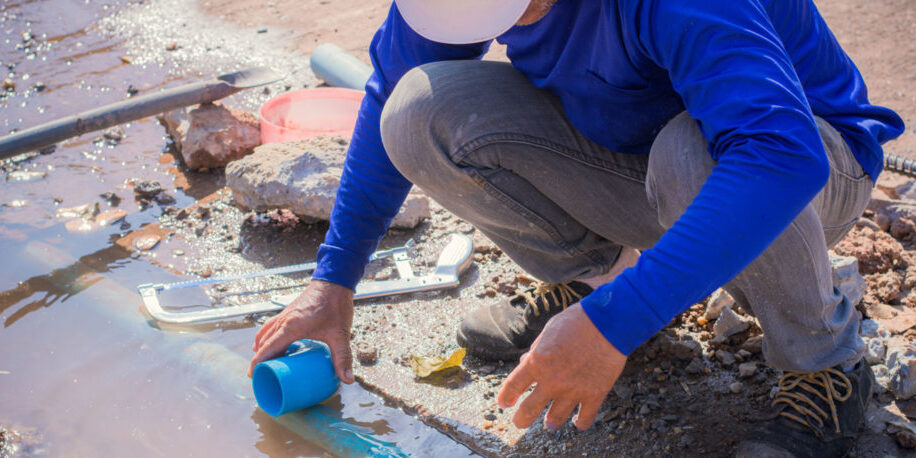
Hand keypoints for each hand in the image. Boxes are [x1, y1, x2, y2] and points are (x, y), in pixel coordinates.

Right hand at [248, 280, 354, 382]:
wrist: (334, 281)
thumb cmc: (335, 305)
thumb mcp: (340, 334)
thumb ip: (343, 357)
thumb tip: (347, 379)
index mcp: (291, 327)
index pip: (267, 349)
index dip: (257, 364)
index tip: (253, 377)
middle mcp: (283, 321)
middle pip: (263, 343)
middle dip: (258, 360)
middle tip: (259, 376)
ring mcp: (284, 315)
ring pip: (265, 333)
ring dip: (261, 348)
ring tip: (263, 362)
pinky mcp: (288, 312)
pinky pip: (271, 326)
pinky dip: (266, 337)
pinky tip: (272, 343)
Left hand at [497, 303, 625, 430]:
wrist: (608, 322)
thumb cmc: (576, 322)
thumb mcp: (548, 332)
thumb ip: (535, 351)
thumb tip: (525, 362)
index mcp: (537, 362)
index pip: (513, 387)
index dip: (505, 398)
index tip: (504, 404)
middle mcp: (552, 381)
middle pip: (529, 410)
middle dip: (521, 420)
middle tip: (519, 423)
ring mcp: (573, 390)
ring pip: (555, 419)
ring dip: (550, 423)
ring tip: (549, 425)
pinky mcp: (595, 395)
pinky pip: (584, 419)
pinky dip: (579, 422)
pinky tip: (576, 421)